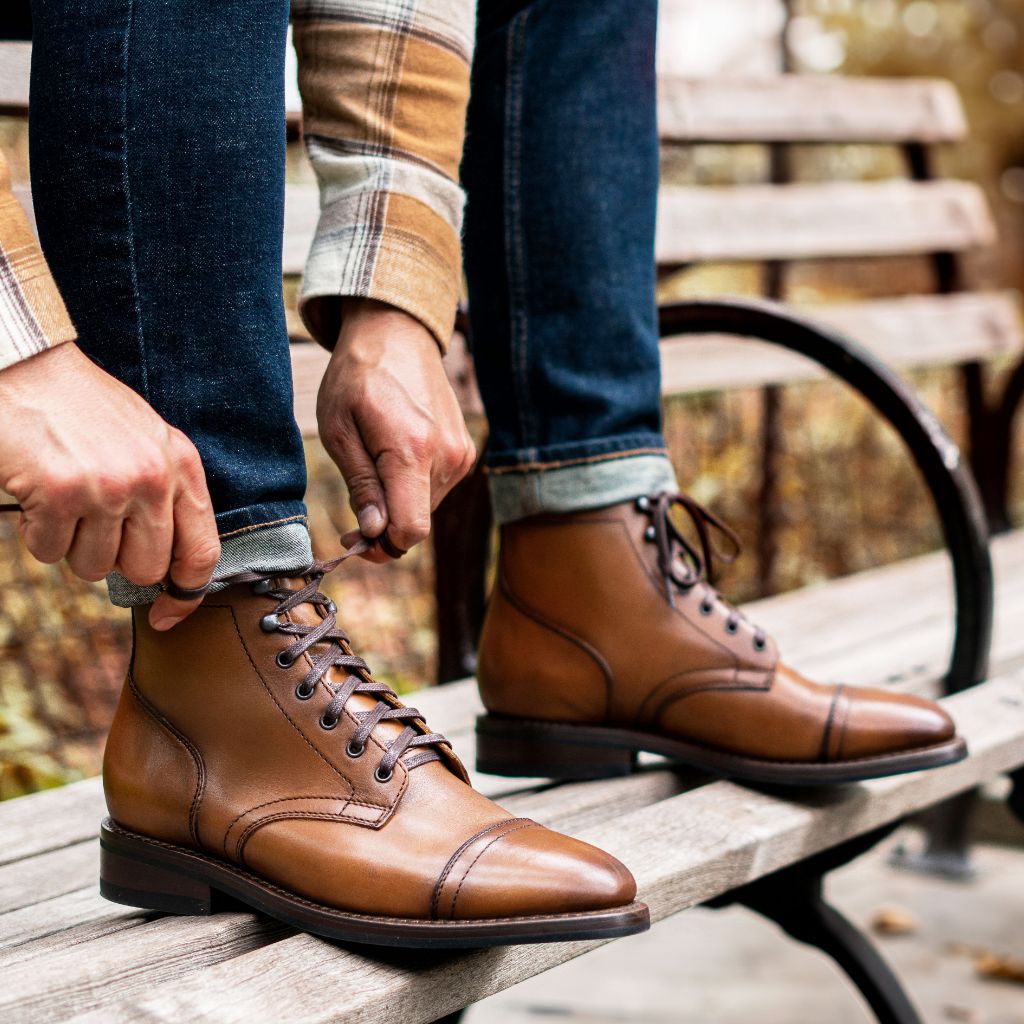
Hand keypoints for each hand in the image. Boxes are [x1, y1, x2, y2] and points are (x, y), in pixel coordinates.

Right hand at [0, 343, 220, 628]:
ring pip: (93, 566)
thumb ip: (164, 495)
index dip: (186, 593)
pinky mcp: (61, 493)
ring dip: (71, 543)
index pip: (202, 551)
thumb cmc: (82, 410)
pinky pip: (50, 551)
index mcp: (181, 465)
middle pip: (145, 570)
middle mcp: (153, 478)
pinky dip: (36, 532)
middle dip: (114, 561)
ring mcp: (109, 487)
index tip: (168, 616)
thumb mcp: (145, 441)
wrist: (25, 367)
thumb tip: (169, 569)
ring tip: (62, 497)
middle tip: (91, 524)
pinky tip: (36, 493)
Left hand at [317, 299, 475, 562]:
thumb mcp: (339, 430)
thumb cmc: (358, 377)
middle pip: (417, 522)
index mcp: (413, 450)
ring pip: (426, 507)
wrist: (396, 333)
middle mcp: (447, 457)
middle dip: (385, 524)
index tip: (354, 537)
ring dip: (399, 502)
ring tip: (374, 465)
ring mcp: (462, 453)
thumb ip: (360, 485)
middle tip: (355, 507)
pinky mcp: (465, 450)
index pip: (411, 530)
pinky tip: (395, 456)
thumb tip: (373, 532)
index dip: (381, 545)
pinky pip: (437, 488)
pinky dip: (414, 486)